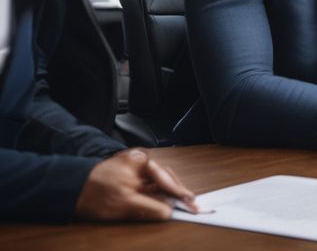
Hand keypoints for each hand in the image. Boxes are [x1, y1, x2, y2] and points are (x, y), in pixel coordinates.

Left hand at [75, 148, 197, 220]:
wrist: (71, 191)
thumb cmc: (94, 193)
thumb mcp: (125, 204)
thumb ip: (150, 207)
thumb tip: (169, 212)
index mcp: (140, 160)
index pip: (166, 178)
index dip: (180, 193)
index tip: (191, 204)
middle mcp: (140, 160)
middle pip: (166, 177)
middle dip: (178, 192)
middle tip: (191, 205)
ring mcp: (135, 168)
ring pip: (159, 182)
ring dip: (169, 194)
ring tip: (181, 205)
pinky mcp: (131, 177)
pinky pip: (150, 185)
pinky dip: (158, 194)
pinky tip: (164, 203)